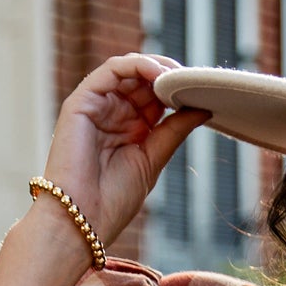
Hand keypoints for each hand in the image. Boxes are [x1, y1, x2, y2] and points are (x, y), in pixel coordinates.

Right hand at [34, 53, 205, 247]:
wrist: (82, 220)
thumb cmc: (112, 201)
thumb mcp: (153, 160)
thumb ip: (174, 131)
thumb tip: (204, 108)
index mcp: (129, 130)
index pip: (155, 97)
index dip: (177, 90)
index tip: (202, 90)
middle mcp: (112, 114)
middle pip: (143, 80)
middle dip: (170, 75)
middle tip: (194, 78)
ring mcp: (96, 106)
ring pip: (128, 70)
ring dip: (156, 67)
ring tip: (177, 75)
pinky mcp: (81, 102)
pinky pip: (110, 71)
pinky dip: (135, 65)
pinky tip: (157, 74)